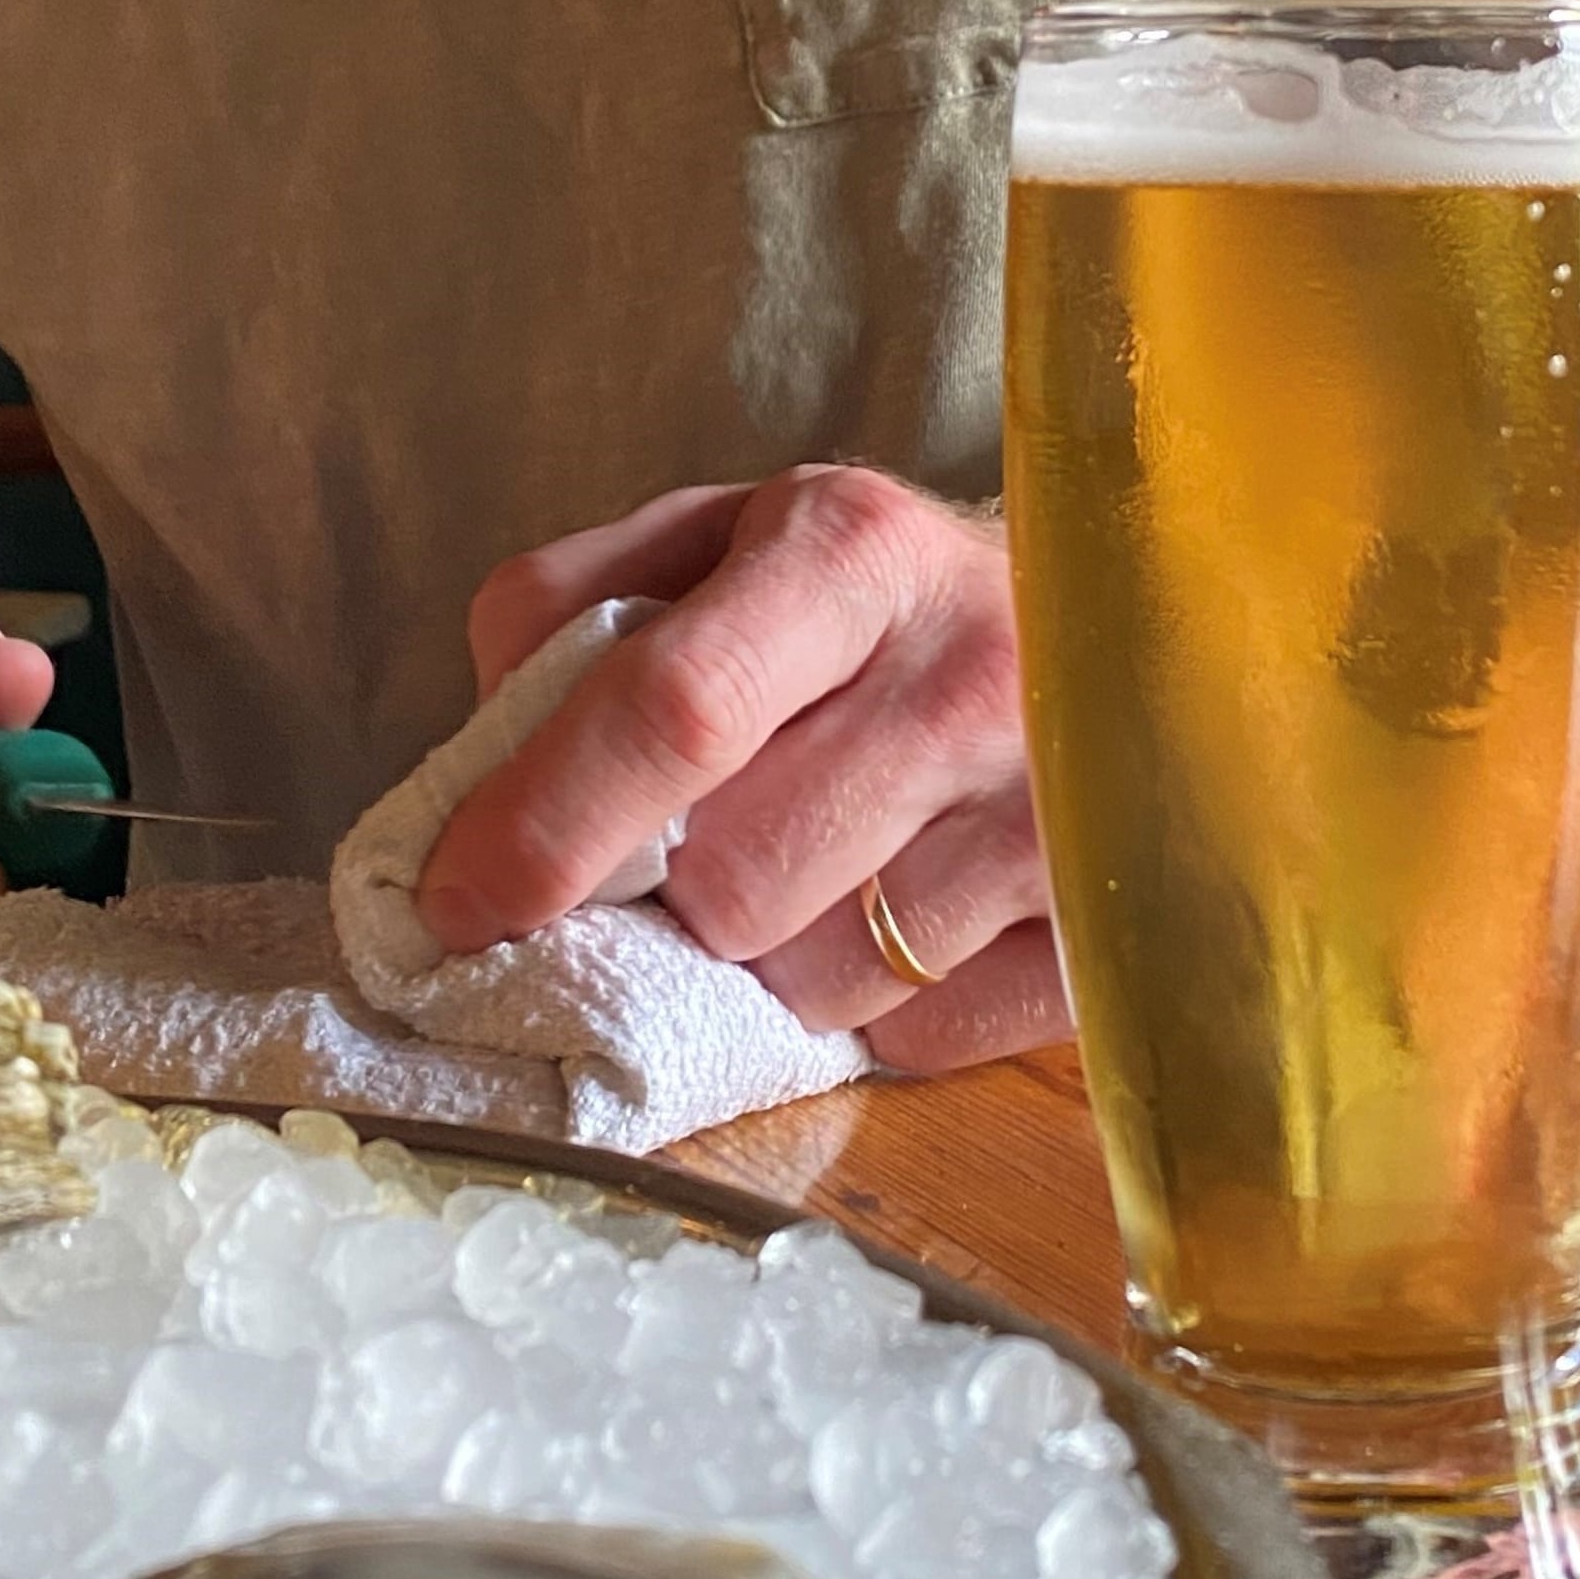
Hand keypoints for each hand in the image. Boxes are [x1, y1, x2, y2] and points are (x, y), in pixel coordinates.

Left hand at [414, 470, 1067, 1078]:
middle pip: (734, 882)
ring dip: (772, 961)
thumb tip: (481, 772)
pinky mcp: (1105, 927)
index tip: (462, 902)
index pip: (678, 709)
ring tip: (821, 869)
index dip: (546, 824)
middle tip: (699, 849)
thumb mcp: (717, 540)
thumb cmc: (869, 598)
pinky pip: (919, 1037)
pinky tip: (910, 915)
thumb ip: (568, 611)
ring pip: (817, 981)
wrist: (1117, 616)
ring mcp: (1061, 807)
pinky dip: (879, 1009)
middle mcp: (973, 668)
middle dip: (675, 898)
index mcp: (853, 550)